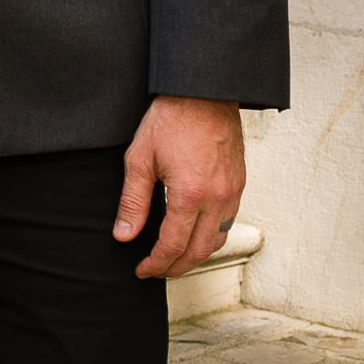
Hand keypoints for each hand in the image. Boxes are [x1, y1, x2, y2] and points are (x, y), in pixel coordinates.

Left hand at [115, 95, 246, 279]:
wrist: (203, 93)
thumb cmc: (171, 120)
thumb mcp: (139, 159)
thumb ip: (133, 202)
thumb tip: (124, 235)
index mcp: (189, 195)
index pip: (173, 245)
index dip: (156, 264)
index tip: (142, 270)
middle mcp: (217, 199)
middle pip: (199, 251)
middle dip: (176, 268)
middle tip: (156, 271)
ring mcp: (233, 192)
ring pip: (218, 240)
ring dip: (196, 256)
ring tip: (174, 259)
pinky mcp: (240, 184)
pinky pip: (229, 222)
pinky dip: (212, 237)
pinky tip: (196, 235)